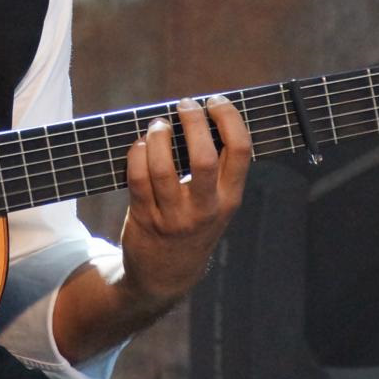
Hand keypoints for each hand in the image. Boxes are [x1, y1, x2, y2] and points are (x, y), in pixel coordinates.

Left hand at [117, 95, 251, 309]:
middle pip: (204, 157)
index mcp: (230, 199)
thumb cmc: (194, 226)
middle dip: (193, 122)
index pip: (240, 150)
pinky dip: (137, 154)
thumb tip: (202, 115)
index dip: (229, 118)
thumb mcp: (217, 205)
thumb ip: (216, 170)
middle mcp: (205, 208)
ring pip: (163, 168)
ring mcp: (173, 216)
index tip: (216, 102)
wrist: (165, 276)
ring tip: (159, 124)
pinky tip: (141, 144)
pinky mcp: (145, 218)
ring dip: (159, 137)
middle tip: (186, 105)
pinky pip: (137, 178)